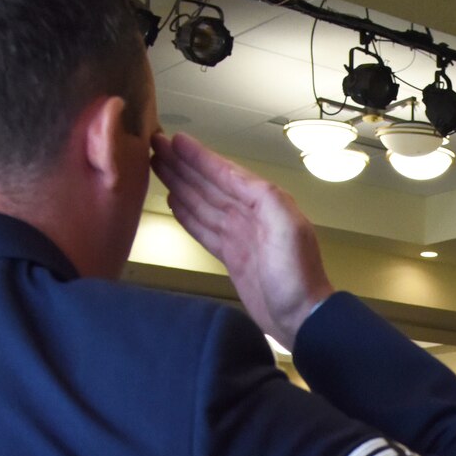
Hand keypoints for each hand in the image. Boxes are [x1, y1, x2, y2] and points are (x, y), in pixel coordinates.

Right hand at [150, 132, 334, 348]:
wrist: (301, 317)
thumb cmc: (296, 271)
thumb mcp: (286, 225)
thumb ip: (263, 195)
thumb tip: (230, 173)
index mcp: (264, 202)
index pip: (225, 173)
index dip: (199, 157)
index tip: (171, 139)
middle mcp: (250, 214)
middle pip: (210, 184)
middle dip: (184, 165)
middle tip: (154, 146)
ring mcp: (240, 236)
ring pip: (203, 203)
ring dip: (181, 185)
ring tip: (157, 167)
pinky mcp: (232, 257)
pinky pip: (204, 229)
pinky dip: (188, 214)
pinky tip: (173, 202)